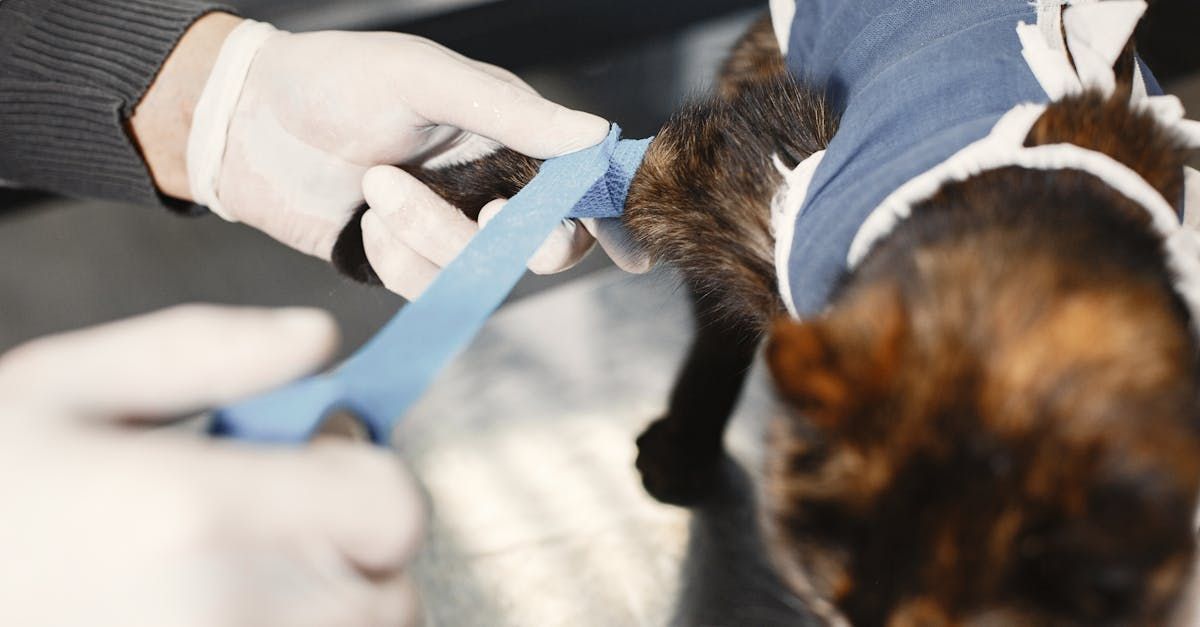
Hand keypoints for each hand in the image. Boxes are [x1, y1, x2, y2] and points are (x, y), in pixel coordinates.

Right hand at [0, 305, 424, 626]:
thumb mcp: (68, 388)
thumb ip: (206, 350)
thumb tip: (320, 339)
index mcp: (196, 511)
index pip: (391, 507)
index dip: (374, 482)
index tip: (324, 468)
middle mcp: (224, 609)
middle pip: (390, 592)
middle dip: (360, 551)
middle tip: (278, 526)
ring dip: (335, 607)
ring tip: (245, 574)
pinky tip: (232, 608)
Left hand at [135, 15, 645, 297]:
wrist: (243, 122)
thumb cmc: (333, 80)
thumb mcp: (424, 78)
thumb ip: (510, 112)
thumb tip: (594, 137)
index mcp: (508, 133)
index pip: (579, 181)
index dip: (611, 218)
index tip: (630, 253)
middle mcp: (488, 184)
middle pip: (545, 244)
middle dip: (512, 238)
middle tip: (481, 210)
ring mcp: (447, 228)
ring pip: (481, 271)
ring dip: (429, 239)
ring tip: (376, 187)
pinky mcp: (406, 263)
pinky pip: (428, 287)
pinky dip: (397, 260)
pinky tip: (366, 221)